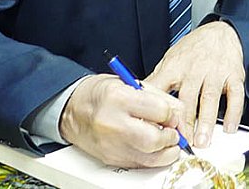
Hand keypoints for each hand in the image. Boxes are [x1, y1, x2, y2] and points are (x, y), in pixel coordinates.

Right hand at [60, 74, 183, 168]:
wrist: (71, 109)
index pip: (159, 111)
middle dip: (171, 138)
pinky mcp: (110, 158)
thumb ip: (156, 97)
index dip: (172, 114)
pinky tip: (152, 148)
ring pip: (149, 158)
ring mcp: (110, 144)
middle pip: (154, 140)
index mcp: (118, 98)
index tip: (172, 115)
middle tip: (173, 133)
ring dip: (166, 152)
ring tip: (167, 142)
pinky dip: (151, 157)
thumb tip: (178, 115)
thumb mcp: (128, 83)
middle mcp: (112, 123)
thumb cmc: (99, 94)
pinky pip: (139, 164)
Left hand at [144, 20, 244, 146]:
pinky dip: (233, 113)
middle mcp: (195, 70)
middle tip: (182, 142)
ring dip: (206, 122)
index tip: (155, 129)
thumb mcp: (170, 59)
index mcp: (175, 67)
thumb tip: (137, 97)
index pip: (163, 89)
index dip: (158, 110)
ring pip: (210, 99)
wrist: (221, 31)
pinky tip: (229, 128)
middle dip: (184, 122)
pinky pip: (235, 96)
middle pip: (188, 98)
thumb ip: (157, 80)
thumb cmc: (193, 49)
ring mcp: (215, 73)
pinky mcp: (234, 76)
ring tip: (202, 141)